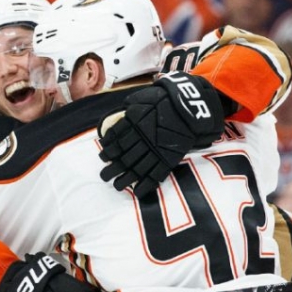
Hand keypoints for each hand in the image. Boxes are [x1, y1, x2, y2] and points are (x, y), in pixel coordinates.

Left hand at [98, 73, 234, 197]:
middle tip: (104, 177)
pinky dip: (145, 185)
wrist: (188, 106)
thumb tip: (119, 115)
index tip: (103, 158)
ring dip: (124, 179)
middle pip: (123, 159)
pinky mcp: (168, 158)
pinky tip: (136, 191)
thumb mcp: (142, 99)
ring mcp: (155, 150)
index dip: (107, 152)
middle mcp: (142, 139)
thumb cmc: (163, 100)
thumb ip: (129, 109)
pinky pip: (155, 174)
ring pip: (136, 169)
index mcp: (133, 125)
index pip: (116, 142)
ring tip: (117, 186)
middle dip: (111, 170)